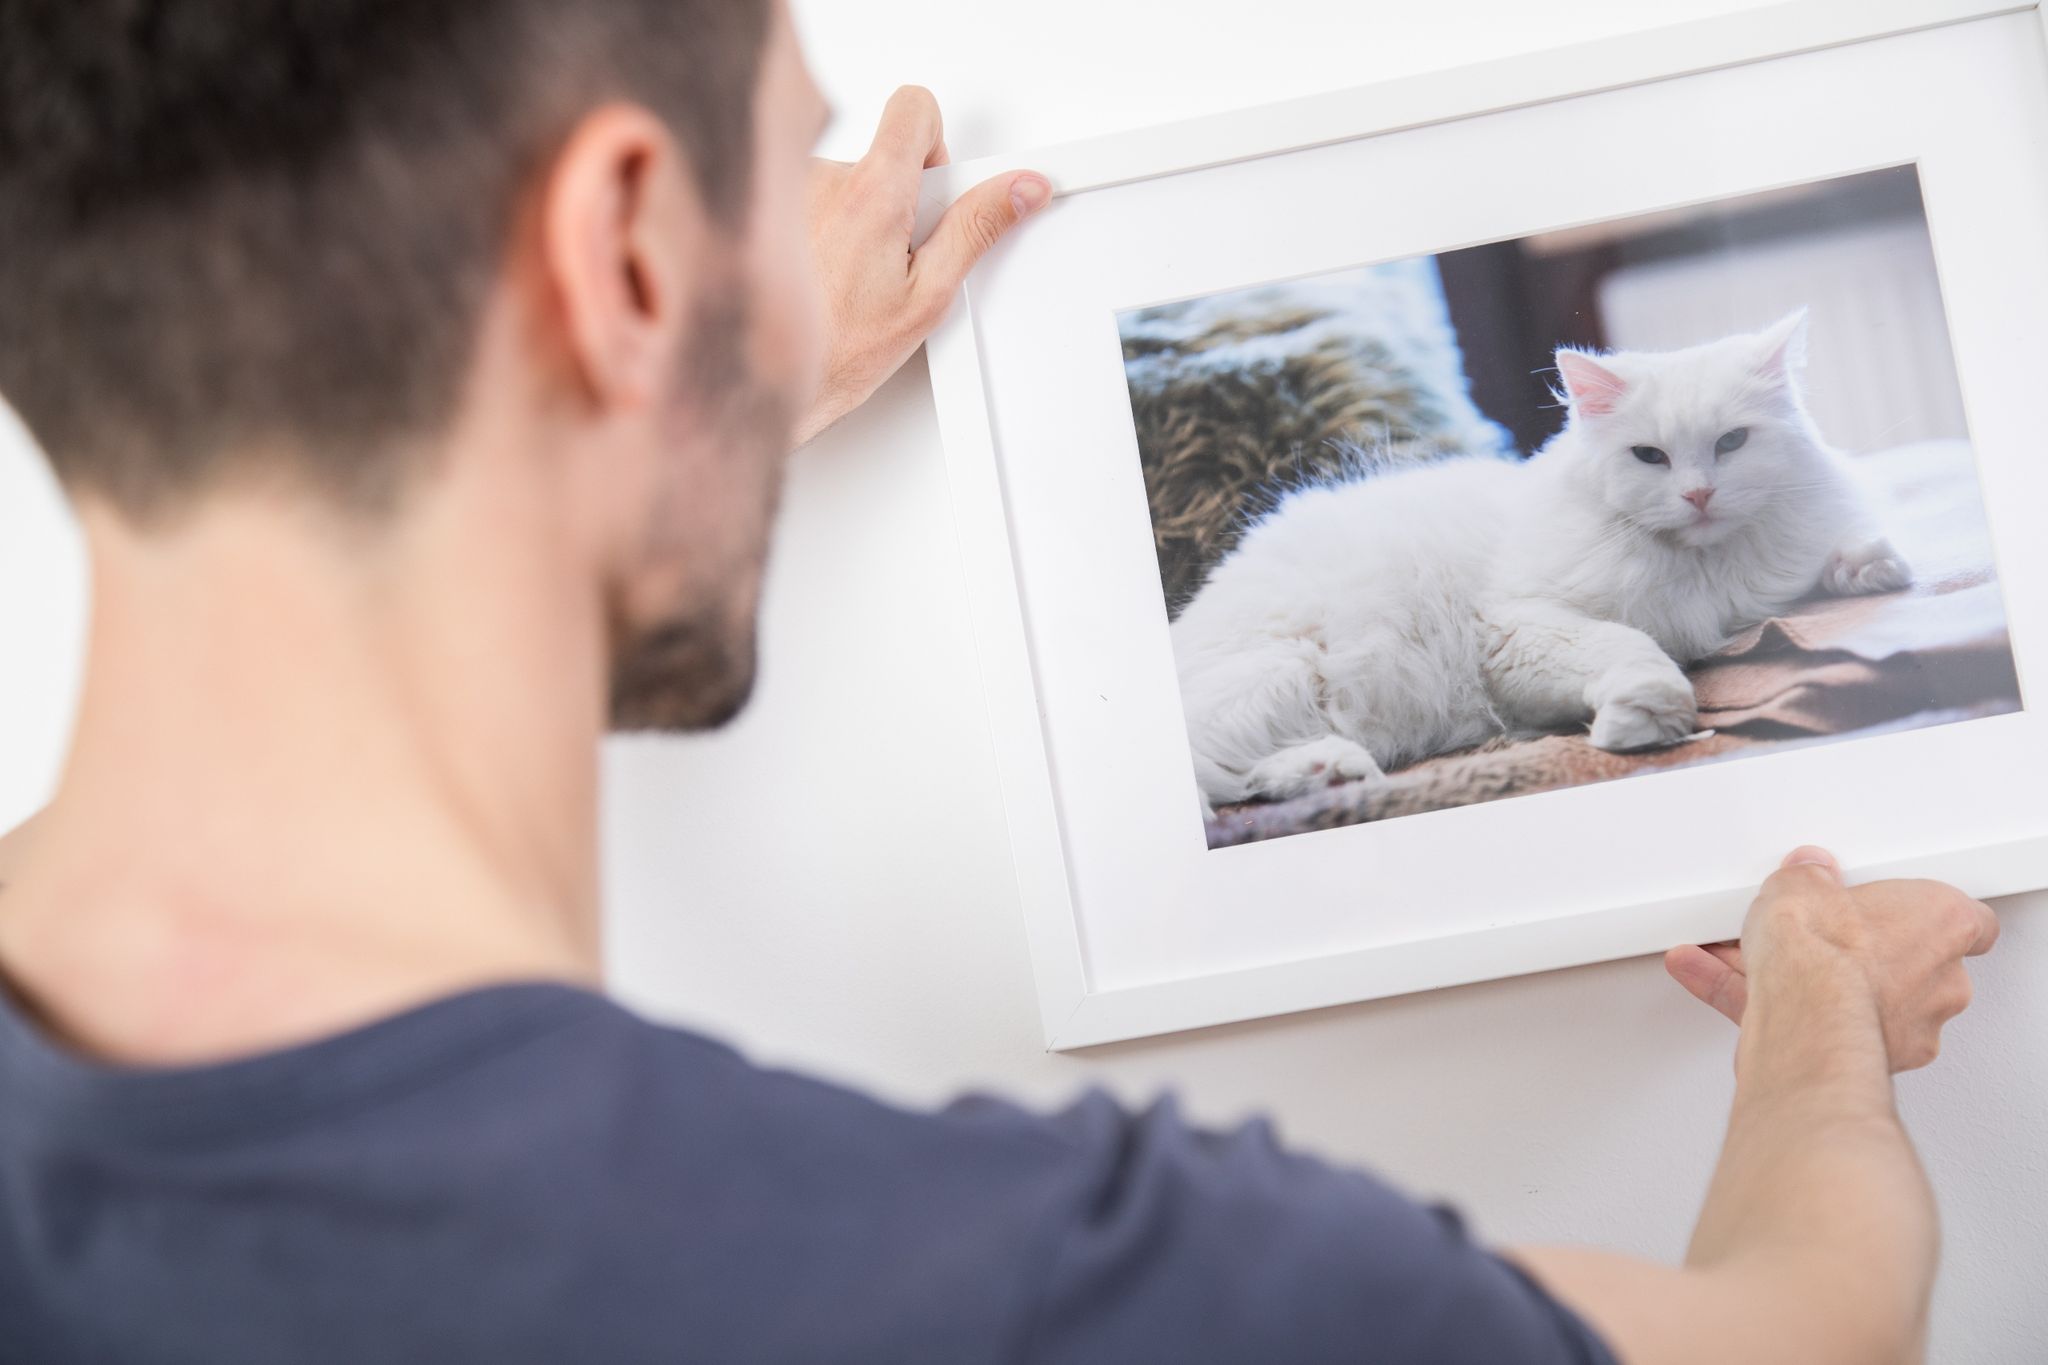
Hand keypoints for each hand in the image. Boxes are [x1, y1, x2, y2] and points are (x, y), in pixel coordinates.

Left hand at [794, 86, 1049, 447]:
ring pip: (848, 182)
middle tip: (899, 257)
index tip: (939, 185)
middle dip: (902, 197)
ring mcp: (790, 192)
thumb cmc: (839, 349)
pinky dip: (830, 230)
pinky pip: (815, 200)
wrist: (768, 376)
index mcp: (871, 193)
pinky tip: (830, 274)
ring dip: (862, 219)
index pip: (914, 108)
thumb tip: (1019, 189)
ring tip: (858, 275)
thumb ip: (976, 229)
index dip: (937, 141)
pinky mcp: (768, 212)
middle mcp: (823, 180)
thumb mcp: (929, 295)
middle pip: (883, 154)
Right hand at [1667, 846, 1998, 1071]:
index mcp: (1942, 929)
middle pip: (1905, 962)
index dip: (1929, 911)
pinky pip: (1808, 1025)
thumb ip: (1805, 881)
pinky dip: (1761, 1005)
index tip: (1897, 904)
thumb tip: (1802, 877)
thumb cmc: (1828, 954)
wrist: (1801, 1016)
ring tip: (1744, 955)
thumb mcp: (1802, 885)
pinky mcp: (1858, 1061)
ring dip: (1804, 981)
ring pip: (1851, 999)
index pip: (1966, 920)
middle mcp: (1937, 985)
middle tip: (1811, 930)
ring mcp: (1904, 1030)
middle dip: (1855, 950)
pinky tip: (1715, 980)